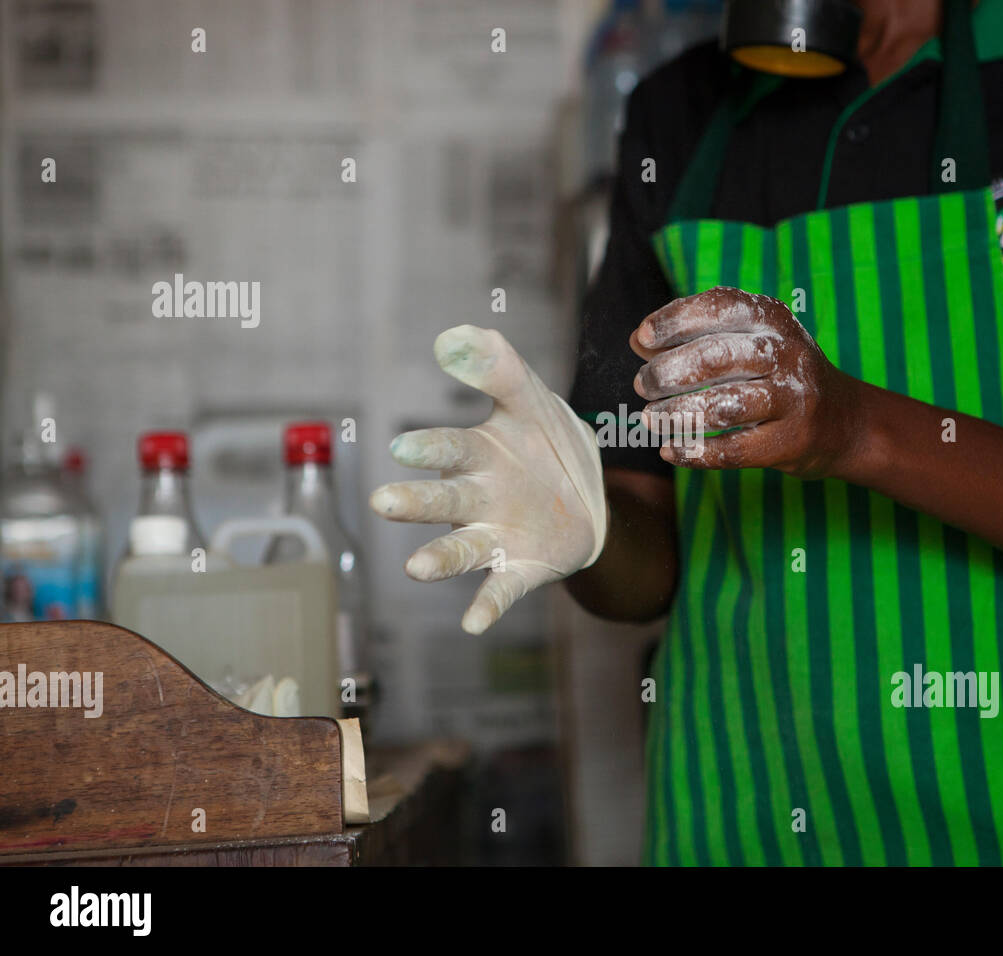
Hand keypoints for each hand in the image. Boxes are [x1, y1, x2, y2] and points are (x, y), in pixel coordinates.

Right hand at [370, 326, 606, 634]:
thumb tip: (455, 337)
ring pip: (462, 548)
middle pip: (443, 501)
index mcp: (477, 454)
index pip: (450, 448)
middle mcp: (477, 498)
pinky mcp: (521, 567)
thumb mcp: (530, 399)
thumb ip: (497, 368)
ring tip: (416, 569)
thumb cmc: (544, 442)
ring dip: (440, 559)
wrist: (589, 494)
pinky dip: (487, 605)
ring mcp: (496, 535)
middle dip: (416, 503)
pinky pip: (501, 589)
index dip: (430, 447)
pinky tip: (473, 625)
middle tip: (384, 502)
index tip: (404, 447)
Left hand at [630, 286, 856, 476]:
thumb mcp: (746, 343)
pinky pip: (734, 450)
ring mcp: (792, 399)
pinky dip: (695, 451)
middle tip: (643, 385)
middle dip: (668, 372)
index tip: (642, 339)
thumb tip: (638, 341)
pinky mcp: (790, 441)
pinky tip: (670, 450)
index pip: (719, 308)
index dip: (675, 321)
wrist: (842, 421)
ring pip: (723, 406)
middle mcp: (786, 353)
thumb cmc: (776, 375)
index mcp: (772, 319)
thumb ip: (693, 337)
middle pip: (716, 358)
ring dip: (677, 413)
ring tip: (650, 418)